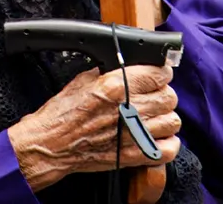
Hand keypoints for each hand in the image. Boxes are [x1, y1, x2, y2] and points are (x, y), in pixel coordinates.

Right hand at [8, 65, 181, 191]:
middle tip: (153, 95)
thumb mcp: (84, 80)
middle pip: (169, 96)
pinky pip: (169, 149)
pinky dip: (167, 144)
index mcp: (117, 86)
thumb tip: (131, 67)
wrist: (50, 145)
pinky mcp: (134, 155)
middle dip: (163, 93)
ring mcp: (134, 134)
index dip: (162, 72)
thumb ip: (112, 72)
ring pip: (173, 121)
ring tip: (154, 117)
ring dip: (165, 117)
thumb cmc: (62, 114)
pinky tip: (156, 137)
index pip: (160, 73)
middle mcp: (130, 108)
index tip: (159, 75)